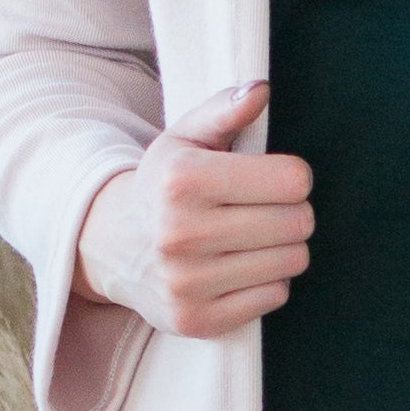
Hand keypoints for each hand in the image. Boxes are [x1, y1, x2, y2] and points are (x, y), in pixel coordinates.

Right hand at [78, 78, 314, 340]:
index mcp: (182, 181)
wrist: (112, 246)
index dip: (293, 176)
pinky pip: (274, 297)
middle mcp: (180, 234)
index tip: (274, 178)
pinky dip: (267, 282)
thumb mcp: (186, 138)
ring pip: (291, 262)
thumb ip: (225, 110)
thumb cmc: (164, 186)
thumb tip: (261, 90)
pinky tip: (238, 269)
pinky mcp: (196, 320)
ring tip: (252, 238)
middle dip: (292, 212)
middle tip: (265, 210)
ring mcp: (187, 283)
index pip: (292, 181)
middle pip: (297, 223)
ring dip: (282, 248)